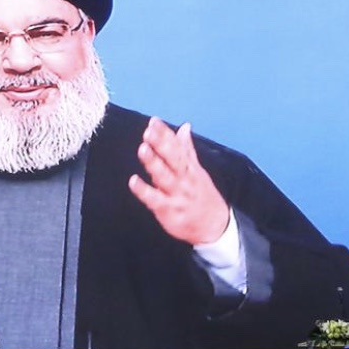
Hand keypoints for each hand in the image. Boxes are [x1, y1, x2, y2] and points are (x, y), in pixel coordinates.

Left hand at [128, 117, 230, 245]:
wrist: (215, 227)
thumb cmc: (202, 196)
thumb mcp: (197, 170)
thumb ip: (187, 148)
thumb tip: (184, 127)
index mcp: (190, 168)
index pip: (177, 147)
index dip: (165, 134)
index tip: (154, 122)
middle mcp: (184, 179)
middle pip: (173, 159)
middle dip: (161, 144)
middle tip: (149, 131)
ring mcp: (177, 195)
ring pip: (164, 176)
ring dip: (154, 162)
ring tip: (143, 149)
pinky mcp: (168, 210)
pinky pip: (155, 200)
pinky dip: (144, 191)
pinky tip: (133, 181)